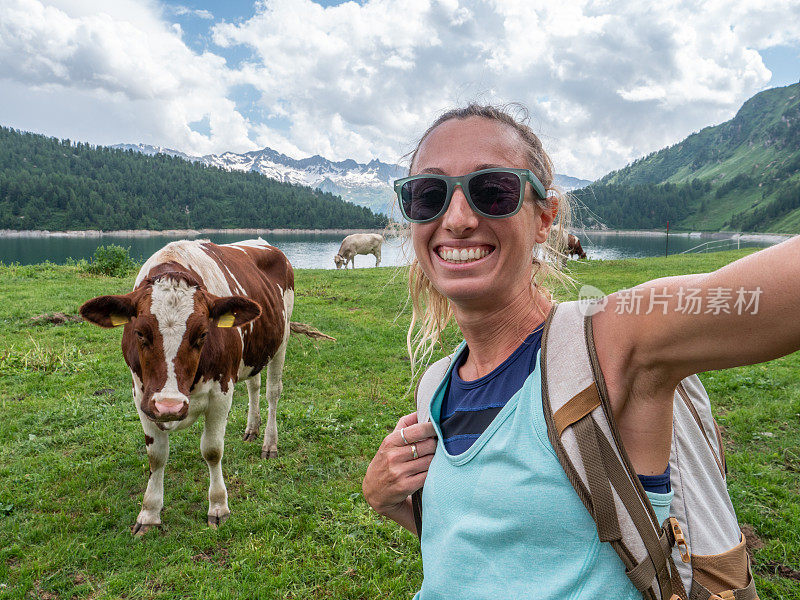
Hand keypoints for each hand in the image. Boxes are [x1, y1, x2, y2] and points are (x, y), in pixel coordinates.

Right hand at [362, 412, 436, 527]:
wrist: (374, 490)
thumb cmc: (387, 460)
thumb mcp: (390, 442)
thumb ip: (405, 425)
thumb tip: (423, 409)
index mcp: (390, 441)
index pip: (417, 430)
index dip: (432, 427)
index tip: (440, 426)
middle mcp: (393, 456)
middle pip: (427, 446)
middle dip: (436, 445)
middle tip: (439, 445)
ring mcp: (399, 472)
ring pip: (430, 461)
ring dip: (436, 459)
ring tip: (436, 458)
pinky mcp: (405, 486)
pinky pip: (428, 476)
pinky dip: (433, 472)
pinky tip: (432, 471)